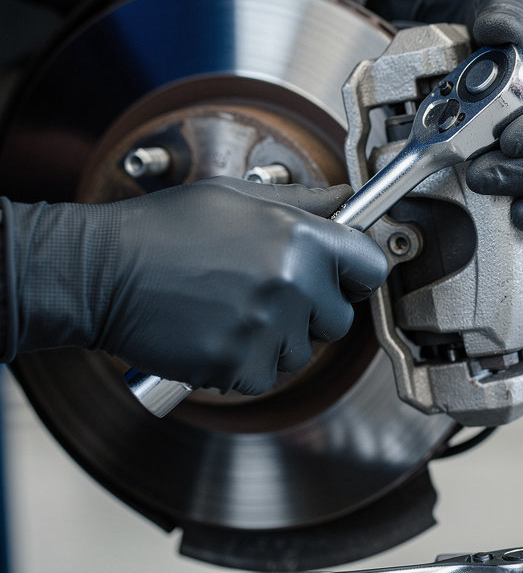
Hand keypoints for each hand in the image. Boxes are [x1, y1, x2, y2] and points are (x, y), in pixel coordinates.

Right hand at [6, 178, 387, 393]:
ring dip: (276, 340)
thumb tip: (343, 199)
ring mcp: (266, 328)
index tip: (340, 276)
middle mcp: (292, 283)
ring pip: (301, 352)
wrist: (101, 272)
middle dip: (312, 312)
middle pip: (339, 319)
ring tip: (231, 308)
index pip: (371, 267)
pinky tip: (215, 333)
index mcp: (301, 237)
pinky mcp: (238, 365)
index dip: (356, 273)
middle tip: (267, 293)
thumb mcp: (236, 196)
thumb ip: (301, 202)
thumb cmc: (164, 229)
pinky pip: (264, 376)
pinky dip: (243, 364)